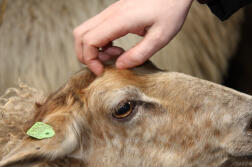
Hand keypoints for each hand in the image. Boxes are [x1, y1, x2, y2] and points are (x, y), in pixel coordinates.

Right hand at [73, 0, 192, 74]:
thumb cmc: (171, 11)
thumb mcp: (160, 37)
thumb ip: (139, 54)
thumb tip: (119, 66)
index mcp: (121, 19)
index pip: (89, 40)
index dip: (90, 60)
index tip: (102, 71)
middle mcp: (111, 13)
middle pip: (80, 34)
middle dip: (85, 55)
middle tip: (104, 66)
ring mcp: (112, 11)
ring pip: (86, 30)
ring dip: (92, 48)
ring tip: (115, 55)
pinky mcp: (115, 12)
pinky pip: (96, 27)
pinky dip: (99, 42)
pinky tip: (117, 48)